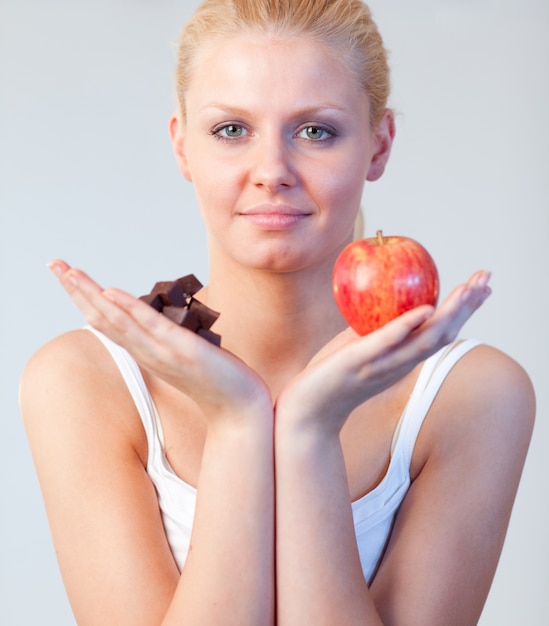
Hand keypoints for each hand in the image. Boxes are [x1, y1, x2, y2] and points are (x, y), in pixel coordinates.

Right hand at [48, 260, 271, 424]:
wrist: (240, 408)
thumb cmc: (216, 380)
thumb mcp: (184, 354)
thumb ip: (167, 339)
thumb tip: (159, 322)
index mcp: (146, 352)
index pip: (107, 322)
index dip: (84, 299)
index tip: (67, 276)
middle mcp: (147, 353)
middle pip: (102, 318)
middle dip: (76, 290)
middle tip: (53, 263)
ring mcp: (162, 353)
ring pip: (117, 321)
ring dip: (91, 295)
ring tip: (69, 272)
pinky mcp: (183, 351)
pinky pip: (151, 327)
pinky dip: (129, 309)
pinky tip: (111, 293)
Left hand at [276, 270, 491, 434]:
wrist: (308, 409)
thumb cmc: (332, 374)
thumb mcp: (359, 344)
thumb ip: (377, 326)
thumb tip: (385, 294)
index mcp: (402, 358)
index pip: (441, 332)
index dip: (464, 311)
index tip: (483, 287)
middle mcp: (399, 364)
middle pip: (443, 334)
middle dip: (467, 306)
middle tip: (486, 278)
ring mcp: (382, 366)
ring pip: (424, 341)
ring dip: (449, 315)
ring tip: (466, 290)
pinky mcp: (359, 365)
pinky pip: (385, 344)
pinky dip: (406, 327)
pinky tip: (422, 310)